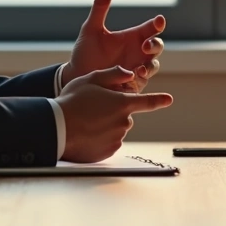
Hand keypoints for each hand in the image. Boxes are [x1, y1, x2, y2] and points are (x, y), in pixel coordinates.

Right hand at [56, 66, 173, 162]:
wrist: (56, 128)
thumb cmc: (72, 101)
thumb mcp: (90, 79)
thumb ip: (113, 74)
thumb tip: (129, 74)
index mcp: (122, 103)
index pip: (147, 102)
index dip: (159, 100)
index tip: (168, 100)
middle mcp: (123, 122)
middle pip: (125, 115)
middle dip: (114, 111)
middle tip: (93, 110)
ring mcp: (117, 138)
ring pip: (116, 129)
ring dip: (106, 125)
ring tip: (87, 122)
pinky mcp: (108, 151)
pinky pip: (109, 143)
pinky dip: (101, 139)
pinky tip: (87, 134)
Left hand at [63, 0, 165, 91]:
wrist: (76, 77)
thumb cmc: (84, 52)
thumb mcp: (91, 29)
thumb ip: (100, 7)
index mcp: (132, 37)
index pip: (151, 28)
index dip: (157, 24)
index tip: (158, 20)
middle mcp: (137, 53)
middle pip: (157, 46)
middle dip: (155, 45)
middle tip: (145, 46)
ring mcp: (137, 69)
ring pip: (154, 65)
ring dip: (150, 65)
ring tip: (139, 68)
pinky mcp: (133, 85)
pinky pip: (144, 82)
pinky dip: (141, 80)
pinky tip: (133, 78)